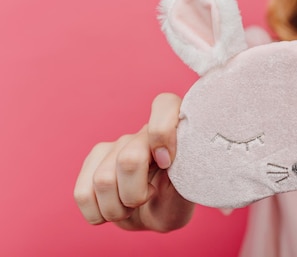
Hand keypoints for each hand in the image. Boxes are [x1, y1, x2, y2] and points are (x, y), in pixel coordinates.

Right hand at [73, 93, 193, 231]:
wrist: (155, 216)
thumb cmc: (176, 200)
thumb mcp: (190, 190)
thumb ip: (185, 169)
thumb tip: (163, 155)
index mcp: (174, 129)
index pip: (165, 104)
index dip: (163, 134)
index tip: (167, 164)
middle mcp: (142, 133)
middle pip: (129, 159)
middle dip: (136, 195)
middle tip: (147, 199)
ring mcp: (114, 145)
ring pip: (102, 180)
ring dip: (117, 209)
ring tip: (130, 207)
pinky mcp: (92, 162)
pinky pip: (82, 193)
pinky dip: (98, 213)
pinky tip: (112, 208)